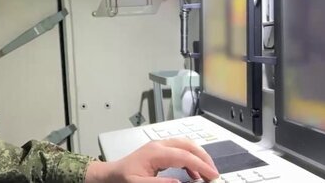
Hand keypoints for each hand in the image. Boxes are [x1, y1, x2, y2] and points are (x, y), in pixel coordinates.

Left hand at [84, 138, 218, 182]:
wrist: (111, 175)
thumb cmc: (122, 178)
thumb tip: (180, 182)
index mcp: (156, 152)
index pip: (185, 156)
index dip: (201, 165)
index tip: (213, 176)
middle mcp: (159, 145)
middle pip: (188, 145)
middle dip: (204, 157)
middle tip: (214, 174)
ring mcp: (159, 146)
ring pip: (186, 145)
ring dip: (198, 157)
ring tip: (207, 174)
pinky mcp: (159, 151)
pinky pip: (180, 151)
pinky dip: (190, 160)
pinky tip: (193, 174)